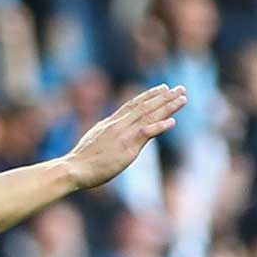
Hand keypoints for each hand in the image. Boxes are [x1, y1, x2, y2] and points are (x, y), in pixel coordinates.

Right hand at [63, 84, 186, 189]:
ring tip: (182, 99)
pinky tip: (172, 122)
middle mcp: (118, 124)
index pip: (133, 104)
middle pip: (145, 106)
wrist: (73, 168)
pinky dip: (160, 126)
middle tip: (180, 89)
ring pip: (149, 115)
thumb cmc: (80, 162)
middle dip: (164, 97)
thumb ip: (106, 135)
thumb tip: (113, 136)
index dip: (149, 95)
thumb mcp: (94, 141)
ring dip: (167, 106)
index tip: (162, 88)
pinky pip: (146, 133)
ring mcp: (123, 134)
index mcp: (111, 123)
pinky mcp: (126, 147)